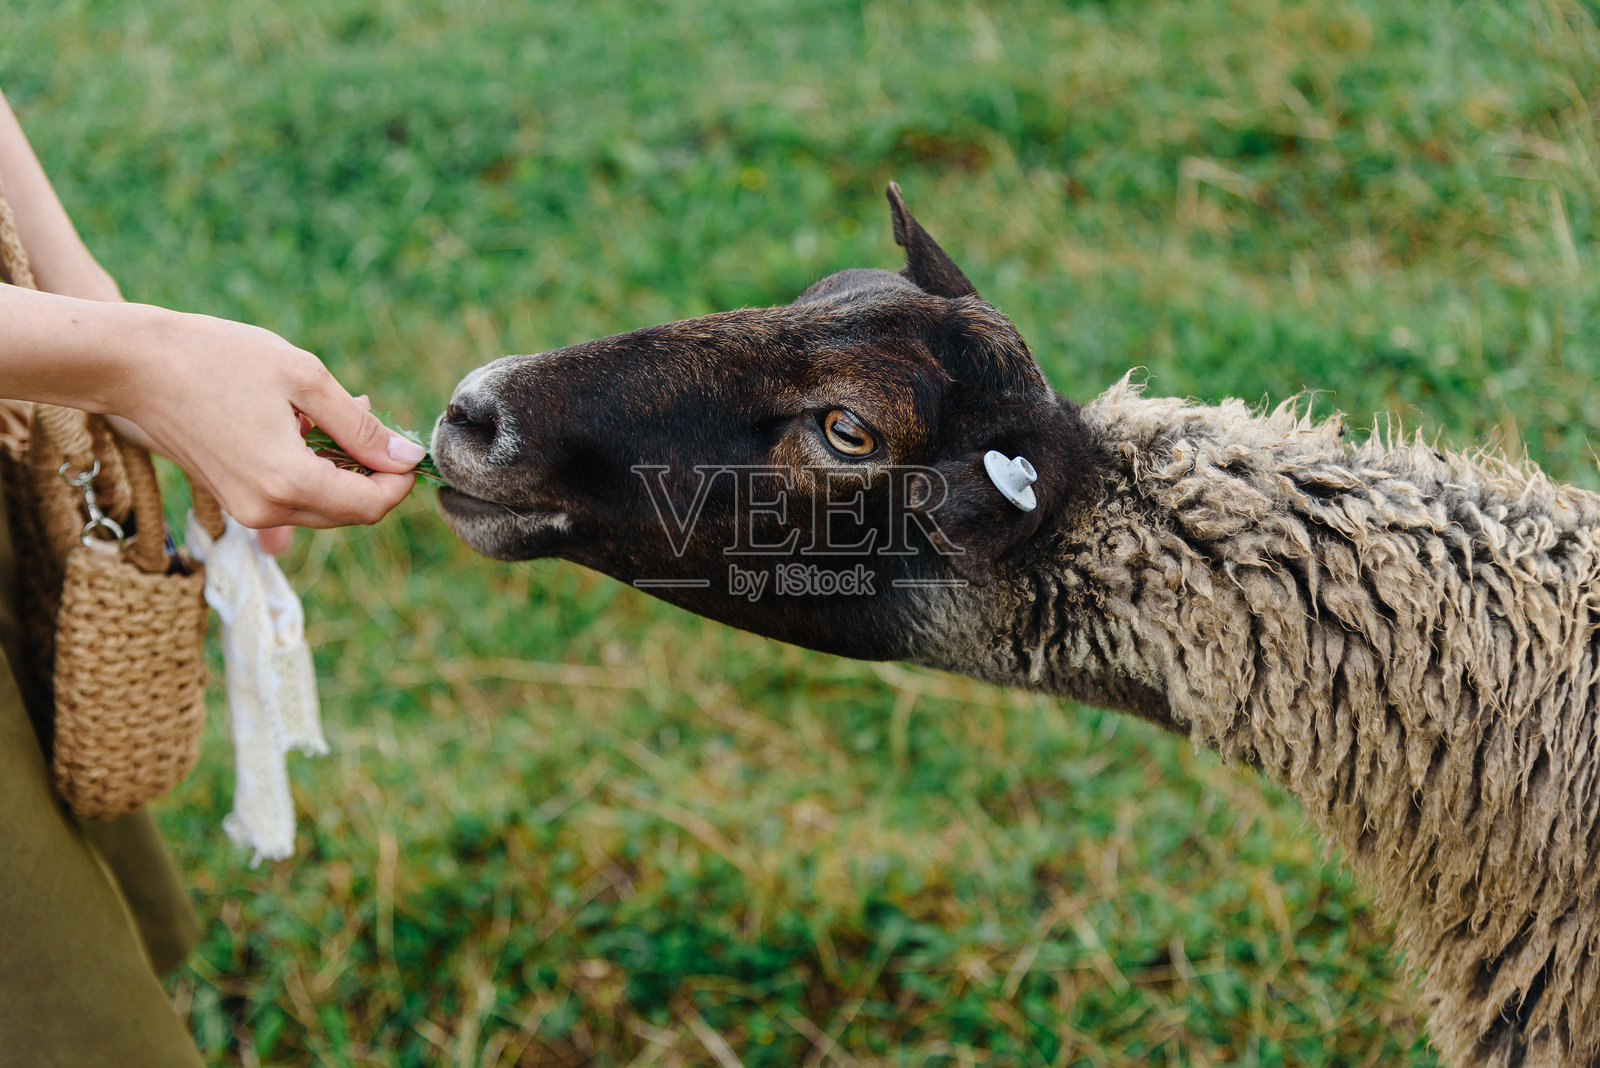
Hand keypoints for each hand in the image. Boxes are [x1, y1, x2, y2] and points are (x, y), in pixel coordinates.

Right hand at [112, 305, 422, 529]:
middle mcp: (267, 508)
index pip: (372, 506)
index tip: (405, 443)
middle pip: (351, 513)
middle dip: (374, 474)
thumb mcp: (305, 380)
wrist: (136, 365)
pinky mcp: (234, 500)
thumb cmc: (220, 359)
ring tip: (340, 415)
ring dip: (345, 471)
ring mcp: (247, 510)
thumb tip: (406, 457)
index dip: (400, 479)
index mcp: (288, 481)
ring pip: (324, 508)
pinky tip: (308, 427)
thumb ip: (359, 426)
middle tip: (372, 421)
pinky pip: (293, 498)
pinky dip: (314, 471)